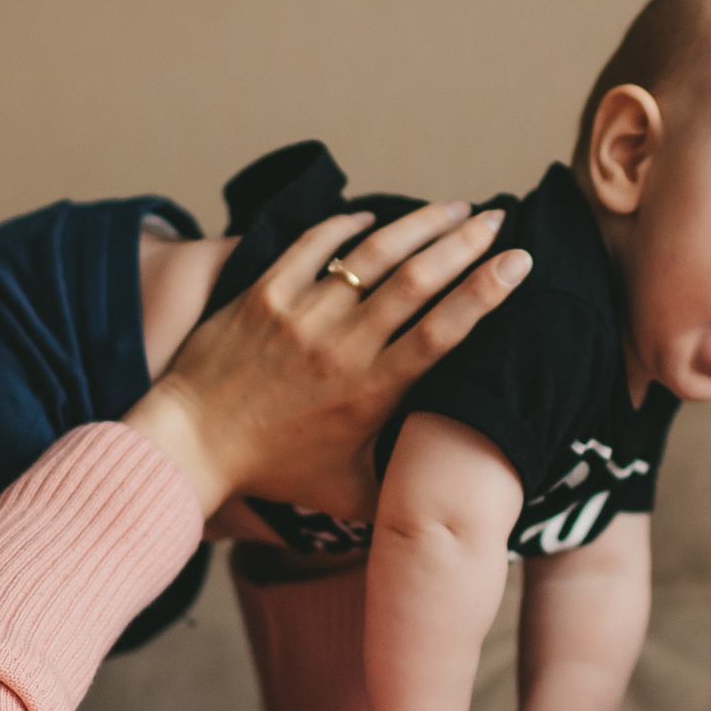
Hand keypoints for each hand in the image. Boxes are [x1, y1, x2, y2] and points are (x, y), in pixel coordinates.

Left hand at [124, 205, 527, 523]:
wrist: (190, 447)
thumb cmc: (272, 472)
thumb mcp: (346, 494)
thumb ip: (398, 491)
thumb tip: (448, 502)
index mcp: (372, 391)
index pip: (444, 331)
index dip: (486, 292)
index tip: (519, 261)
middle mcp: (343, 347)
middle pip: (418, 280)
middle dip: (466, 242)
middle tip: (499, 218)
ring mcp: (302, 316)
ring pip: (372, 254)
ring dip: (419, 223)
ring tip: (453, 208)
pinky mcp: (263, 295)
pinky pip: (313, 246)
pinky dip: (344, 225)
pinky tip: (369, 216)